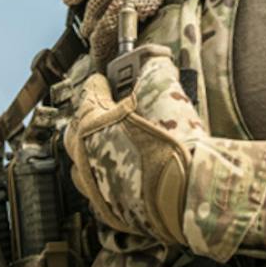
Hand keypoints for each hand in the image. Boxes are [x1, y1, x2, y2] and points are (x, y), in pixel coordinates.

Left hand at [64, 53, 202, 244]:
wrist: (188, 196)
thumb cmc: (173, 144)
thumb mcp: (166, 90)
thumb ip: (155, 66)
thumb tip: (154, 54)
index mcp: (91, 122)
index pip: (88, 92)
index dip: (102, 83)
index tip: (108, 80)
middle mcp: (84, 154)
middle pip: (77, 129)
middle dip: (92, 119)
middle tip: (113, 113)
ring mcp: (94, 186)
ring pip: (84, 164)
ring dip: (95, 153)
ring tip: (117, 146)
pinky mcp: (109, 212)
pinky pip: (100, 193)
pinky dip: (109, 183)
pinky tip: (127, 178)